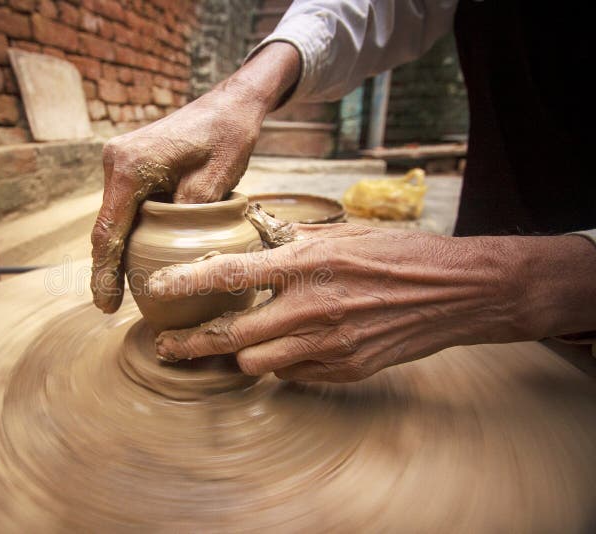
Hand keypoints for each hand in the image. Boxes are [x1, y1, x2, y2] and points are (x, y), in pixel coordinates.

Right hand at [90, 42, 300, 312]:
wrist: (231, 103)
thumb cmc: (228, 136)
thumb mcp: (216, 180)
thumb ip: (188, 217)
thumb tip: (170, 253)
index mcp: (131, 167)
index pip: (109, 232)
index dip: (105, 273)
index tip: (105, 304)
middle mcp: (116, 162)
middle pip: (106, 227)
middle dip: (106, 268)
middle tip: (110, 306)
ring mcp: (120, 161)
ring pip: (114, 217)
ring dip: (116, 251)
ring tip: (118, 290)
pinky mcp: (130, 164)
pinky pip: (124, 206)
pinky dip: (128, 232)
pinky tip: (134, 257)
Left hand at [149, 222, 595, 381]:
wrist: (457, 292)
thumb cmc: (401, 253)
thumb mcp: (345, 233)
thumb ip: (295, 241)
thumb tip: (255, 235)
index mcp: (309, 264)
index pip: (232, 273)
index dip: (188, 282)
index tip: (157, 290)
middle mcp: (312, 308)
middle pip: (232, 336)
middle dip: (192, 345)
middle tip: (167, 347)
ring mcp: (329, 344)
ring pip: (256, 363)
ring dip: (240, 353)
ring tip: (231, 343)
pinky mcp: (345, 369)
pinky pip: (293, 375)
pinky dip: (280, 363)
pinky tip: (284, 347)